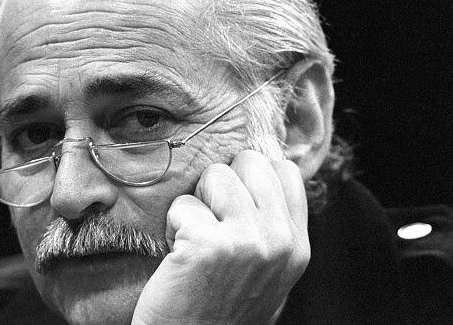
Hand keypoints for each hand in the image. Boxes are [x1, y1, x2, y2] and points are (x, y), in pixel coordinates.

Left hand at [132, 151, 309, 323]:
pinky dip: (172, 225)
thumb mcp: (267, 271)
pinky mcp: (207, 245)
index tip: (233, 203)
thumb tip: (265, 171)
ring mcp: (246, 242)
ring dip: (196, 203)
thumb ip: (272, 226)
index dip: (252, 178)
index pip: (285, 171)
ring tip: (194, 238)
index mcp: (297, 246)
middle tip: (211, 221)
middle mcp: (279, 241)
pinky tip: (178, 256)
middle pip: (250, 161)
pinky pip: (183, 204)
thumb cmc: (221, 308)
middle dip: (223, 183)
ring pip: (216, 174)